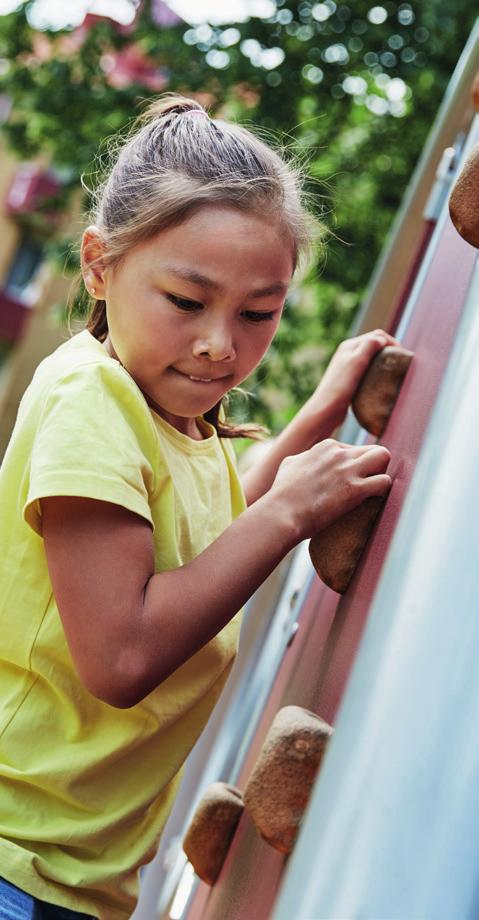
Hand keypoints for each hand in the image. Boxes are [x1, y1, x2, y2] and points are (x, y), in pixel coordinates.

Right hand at [272, 438, 391, 540]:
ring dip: (381, 472)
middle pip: (372, 449)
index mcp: (325, 446)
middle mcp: (339, 454)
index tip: (349, 479)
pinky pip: (384, 482)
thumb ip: (304, 458)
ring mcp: (348, 470)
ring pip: (383, 457)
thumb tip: (306, 460)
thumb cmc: (282, 493)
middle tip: (367, 483)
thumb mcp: (290, 464)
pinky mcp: (355, 490)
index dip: (353, 465)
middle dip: (374, 465)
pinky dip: (383, 490)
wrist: (282, 512)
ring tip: (374, 488)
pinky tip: (374, 498)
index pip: (352, 449)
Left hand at [309, 329, 400, 429]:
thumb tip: (381, 338)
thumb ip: (369, 346)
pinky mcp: (350, 380)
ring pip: (372, 359)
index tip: (403, 355)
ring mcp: (348, 367)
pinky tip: (382, 383)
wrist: (326, 410)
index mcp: (350, 345)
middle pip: (374, 346)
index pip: (377, 335)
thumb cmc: (341, 386)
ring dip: (384, 362)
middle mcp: (348, 354)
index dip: (391, 342)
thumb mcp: (357, 362)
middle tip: (401, 363)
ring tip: (394, 373)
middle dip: (389, 350)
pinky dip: (377, 373)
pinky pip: (368, 372)